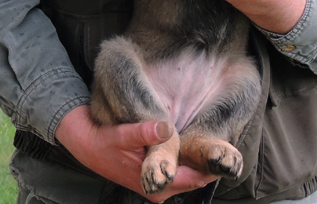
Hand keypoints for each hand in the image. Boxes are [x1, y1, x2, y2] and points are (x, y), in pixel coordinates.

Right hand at [55, 105, 215, 202]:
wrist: (86, 144)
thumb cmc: (104, 142)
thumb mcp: (121, 134)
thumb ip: (144, 132)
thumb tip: (165, 127)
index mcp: (156, 184)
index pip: (196, 179)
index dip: (213, 166)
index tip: (230, 151)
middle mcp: (160, 189)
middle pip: (196, 178)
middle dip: (210, 164)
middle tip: (229, 145)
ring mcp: (158, 183)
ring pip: (189, 175)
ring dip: (200, 161)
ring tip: (217, 143)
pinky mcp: (155, 175)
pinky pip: (180, 170)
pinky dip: (189, 159)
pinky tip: (196, 144)